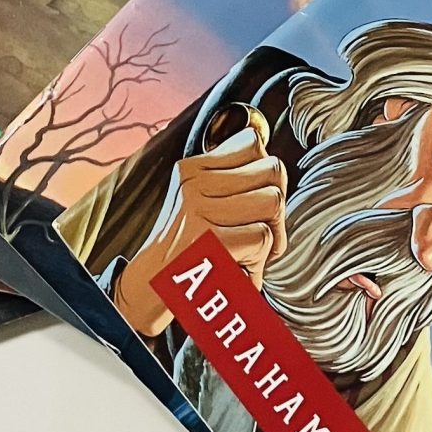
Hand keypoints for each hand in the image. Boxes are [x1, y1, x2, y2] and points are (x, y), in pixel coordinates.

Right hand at [112, 124, 287, 336]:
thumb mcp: (201, 201)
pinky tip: (240, 267)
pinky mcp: (209, 240)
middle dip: (277, 206)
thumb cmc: (187, 251)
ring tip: (251, 250)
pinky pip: (263, 237)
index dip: (267, 174)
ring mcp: (199, 210)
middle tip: (260, 231)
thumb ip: (230, 176)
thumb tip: (269, 156)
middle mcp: (193, 183)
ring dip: (273, 234)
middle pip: (272, 170)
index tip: (256, 199)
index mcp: (192, 168)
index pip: (253, 143)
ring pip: (273, 202)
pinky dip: (260, 260)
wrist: (154, 289)